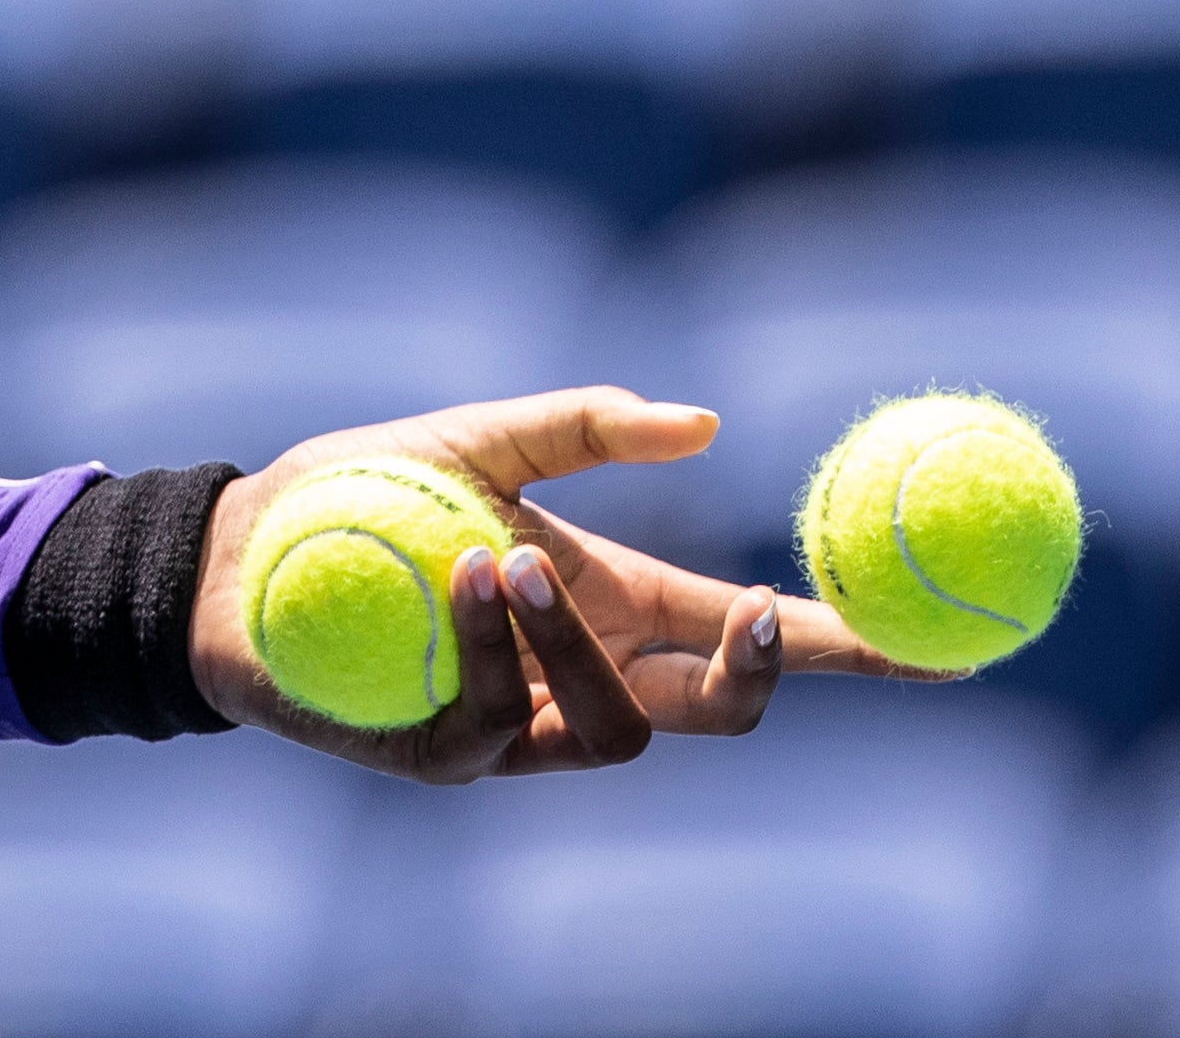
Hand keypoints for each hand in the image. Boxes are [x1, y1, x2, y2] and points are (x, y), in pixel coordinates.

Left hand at [188, 385, 944, 783]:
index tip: (940, 648)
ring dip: (583, 648)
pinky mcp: (446, 758)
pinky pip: (506, 727)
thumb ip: (589, 425)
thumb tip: (708, 420)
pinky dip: (499, 650)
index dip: (852, 650)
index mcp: (616, 603)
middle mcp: (585, 675)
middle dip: (755, 673)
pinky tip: (466, 575)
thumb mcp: (484, 435)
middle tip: (750, 606)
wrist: (240, 548)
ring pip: (623, 734)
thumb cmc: (363, 492)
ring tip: (512, 555)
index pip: (752, 635)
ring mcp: (522, 731)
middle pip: (719, 713)